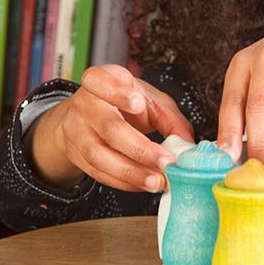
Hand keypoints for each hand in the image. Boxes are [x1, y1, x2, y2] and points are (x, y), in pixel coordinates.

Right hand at [28, 64, 194, 192]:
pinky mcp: (75, 154)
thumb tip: (188, 144)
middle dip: (140, 148)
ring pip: (99, 155)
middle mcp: (84, 104)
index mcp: (101, 80)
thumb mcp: (149, 99)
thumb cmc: (124, 102)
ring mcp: (76, 130)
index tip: (138, 103)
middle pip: (108, 127)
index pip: (99, 80)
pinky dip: (122, 182)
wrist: (90, 114)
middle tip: (165, 161)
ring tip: (156, 181)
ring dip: (131, 172)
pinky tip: (142, 184)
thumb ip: (170, 118)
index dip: (117, 93)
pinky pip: (97, 172)